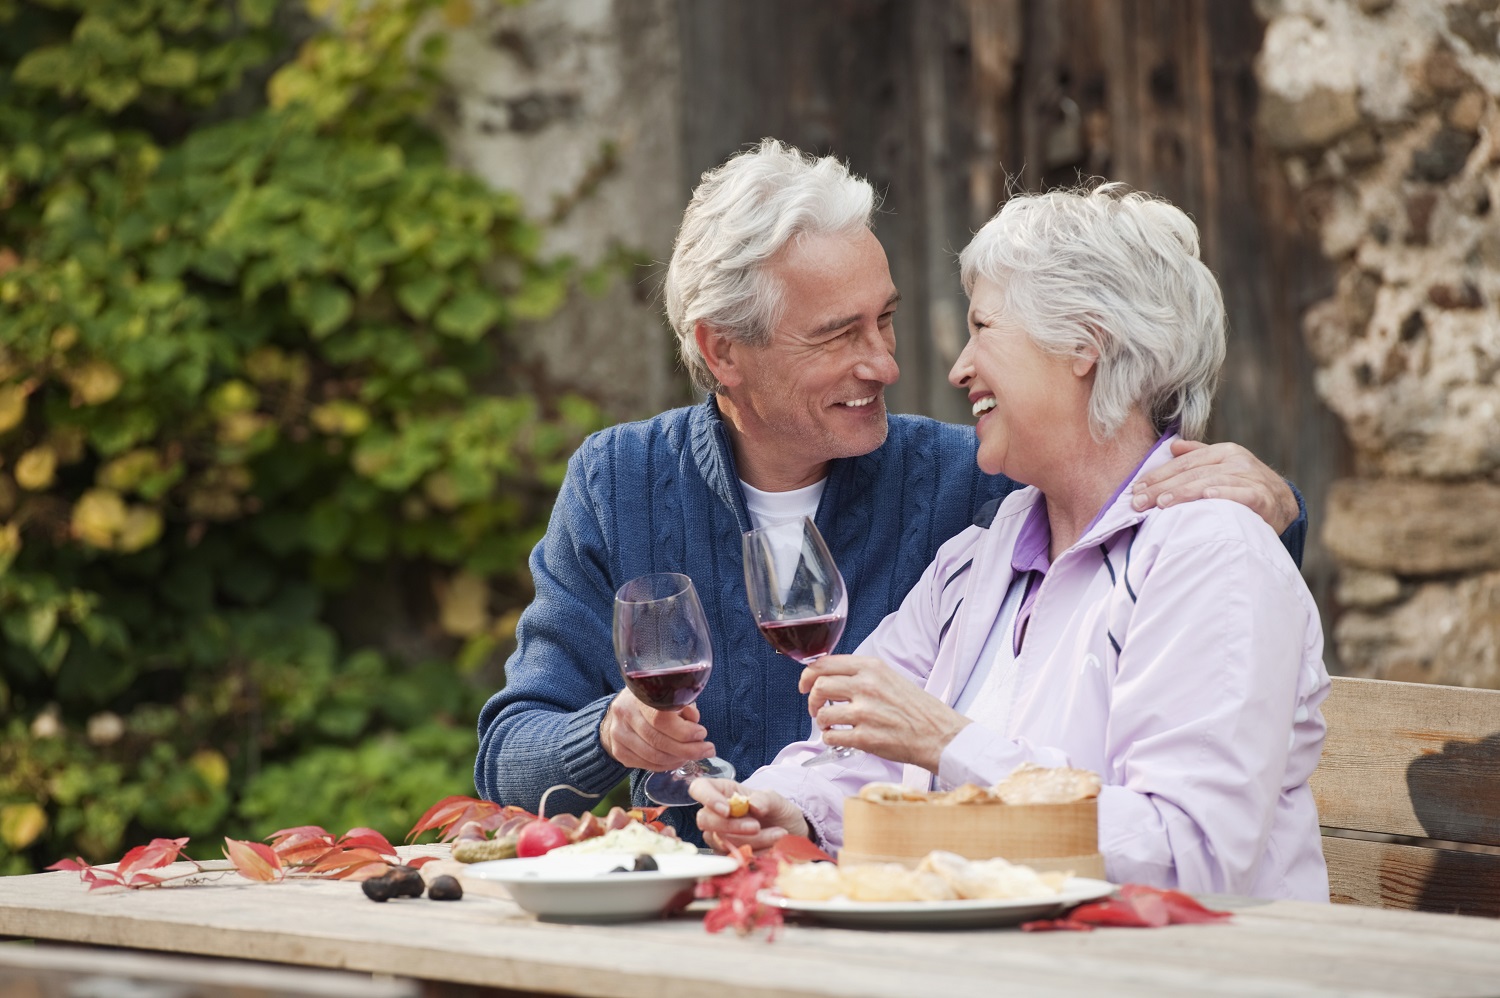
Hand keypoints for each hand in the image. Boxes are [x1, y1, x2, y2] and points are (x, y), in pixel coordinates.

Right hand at [598, 693, 714, 771]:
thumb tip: (694, 720)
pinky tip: (678, 760)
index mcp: (638, 695)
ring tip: (693, 755)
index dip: (683, 730)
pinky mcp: (619, 752)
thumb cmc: (652, 702)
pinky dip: (666, 765)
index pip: (660, 718)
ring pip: (653, 756)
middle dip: (687, 749)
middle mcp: (624, 714)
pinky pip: (647, 765)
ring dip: (678, 759)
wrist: (622, 711)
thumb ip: (683, 705)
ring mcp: (619, 735)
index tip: (701, 733)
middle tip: (707, 750)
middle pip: (658, 741)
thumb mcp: (668, 695)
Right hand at [690, 778, 807, 852]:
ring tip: (778, 834)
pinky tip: (772, 847)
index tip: (726, 810)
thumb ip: (766, 799)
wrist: (793, 837)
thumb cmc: (781, 814)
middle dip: (731, 826)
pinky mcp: (727, 855)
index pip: (700, 788)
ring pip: (721, 841)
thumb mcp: (778, 802)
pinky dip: (755, 854)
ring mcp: (720, 836)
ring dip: (752, 841)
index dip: (707, 798)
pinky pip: (733, 857)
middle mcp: (718, 814)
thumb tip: (752, 804)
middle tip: (757, 826)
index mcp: (725, 792)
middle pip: (705, 819)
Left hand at [799, 655, 969, 772]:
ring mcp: (865, 712)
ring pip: (821, 713)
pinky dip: (830, 738)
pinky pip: (831, 736)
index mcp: (871, 667)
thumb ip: (860, 674)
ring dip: (821, 721)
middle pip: (818, 686)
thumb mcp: (889, 677)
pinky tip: (839, 737)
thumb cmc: (915, 707)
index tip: (805, 684)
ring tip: (831, 724)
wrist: (938, 733)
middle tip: (817, 708)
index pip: (824, 663)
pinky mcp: (865, 738)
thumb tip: (828, 677)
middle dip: (811, 700)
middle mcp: (866, 686)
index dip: (808, 675)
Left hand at [1131, 439, 1297, 533]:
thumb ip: (1198, 456)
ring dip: (1184, 493)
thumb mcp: (1222, 468)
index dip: (1158, 475)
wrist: (1284, 504)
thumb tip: (1173, 446)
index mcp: (1223, 452)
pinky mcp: (1264, 497)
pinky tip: (1206, 497)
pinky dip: (1224, 495)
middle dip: (1162, 487)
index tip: (1135, 489)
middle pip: (1192, 473)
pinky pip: (1242, 494)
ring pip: (1211, 482)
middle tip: (1138, 501)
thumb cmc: (1244, 487)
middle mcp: (1236, 461)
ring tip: (1161, 503)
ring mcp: (1251, 477)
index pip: (1184, 463)